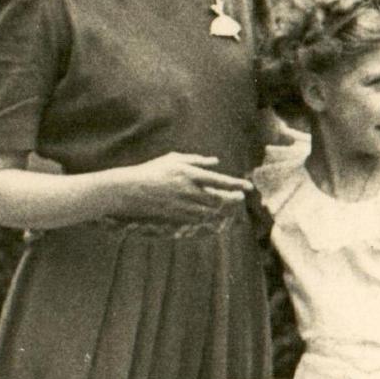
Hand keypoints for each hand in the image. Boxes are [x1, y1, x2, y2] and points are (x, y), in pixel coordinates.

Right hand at [122, 154, 252, 222]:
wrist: (131, 191)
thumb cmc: (152, 171)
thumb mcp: (173, 159)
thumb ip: (196, 160)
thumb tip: (215, 161)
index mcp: (190, 174)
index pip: (220, 181)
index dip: (236, 185)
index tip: (248, 188)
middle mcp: (190, 191)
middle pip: (219, 199)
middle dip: (232, 199)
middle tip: (240, 198)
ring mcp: (184, 206)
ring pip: (211, 211)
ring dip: (222, 209)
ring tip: (229, 206)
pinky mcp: (178, 217)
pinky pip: (199, 219)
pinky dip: (209, 216)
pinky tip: (213, 214)